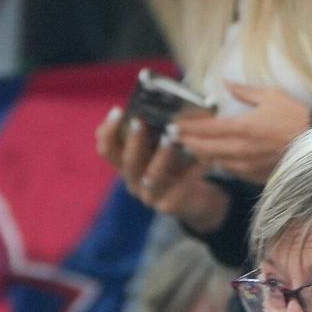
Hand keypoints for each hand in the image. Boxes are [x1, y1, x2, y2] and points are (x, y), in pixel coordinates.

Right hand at [95, 107, 229, 232]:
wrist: (196, 200)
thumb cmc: (179, 166)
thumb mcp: (164, 147)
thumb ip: (158, 131)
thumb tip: (163, 105)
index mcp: (127, 164)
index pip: (107, 150)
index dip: (108, 132)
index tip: (117, 111)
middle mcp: (133, 180)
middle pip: (127, 162)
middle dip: (134, 140)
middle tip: (141, 121)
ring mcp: (149, 196)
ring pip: (151, 176)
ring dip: (161, 155)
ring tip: (171, 138)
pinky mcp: (168, 206)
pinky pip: (179, 187)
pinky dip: (192, 171)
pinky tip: (204, 158)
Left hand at [171, 82, 311, 184]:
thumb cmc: (295, 117)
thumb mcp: (271, 96)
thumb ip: (244, 92)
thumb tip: (225, 83)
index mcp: (242, 128)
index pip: (207, 129)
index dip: (188, 127)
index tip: (174, 125)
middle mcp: (239, 150)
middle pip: (204, 149)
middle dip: (187, 143)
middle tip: (174, 138)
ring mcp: (246, 166)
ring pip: (215, 162)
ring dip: (201, 155)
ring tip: (190, 147)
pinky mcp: (253, 176)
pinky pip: (230, 170)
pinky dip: (219, 163)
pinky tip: (215, 158)